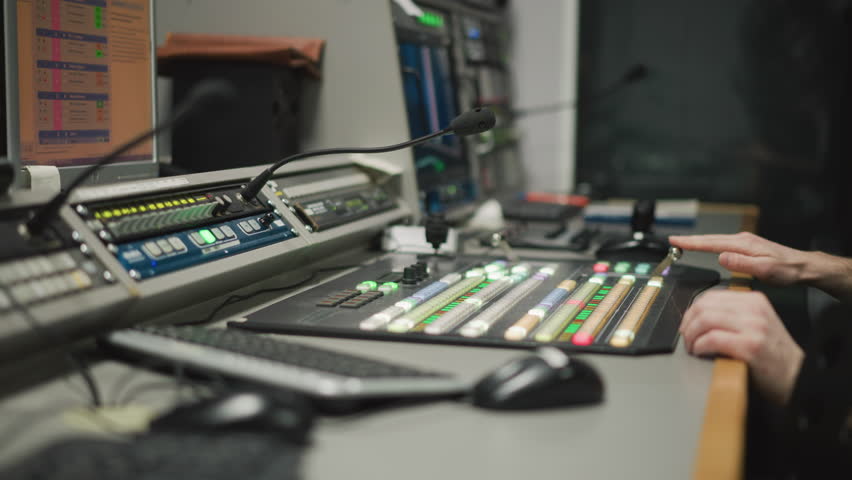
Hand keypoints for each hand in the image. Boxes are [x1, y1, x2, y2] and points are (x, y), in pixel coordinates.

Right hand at [669, 232, 809, 285]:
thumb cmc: (786, 270)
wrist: (802, 267)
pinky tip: (707, 247)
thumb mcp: (764, 270)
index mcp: (743, 244)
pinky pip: (722, 243)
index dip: (691, 242)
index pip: (711, 243)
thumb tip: (721, 257)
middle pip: (710, 239)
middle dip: (690, 239)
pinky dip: (710, 244)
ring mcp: (745, 241)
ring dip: (699, 241)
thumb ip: (741, 263)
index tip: (675, 241)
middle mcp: (742, 239)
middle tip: (673, 240)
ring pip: (715, 240)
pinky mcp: (747, 246)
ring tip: (684, 243)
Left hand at [680, 289, 803, 404]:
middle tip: (687, 338)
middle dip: (688, 323)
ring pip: (705, 320)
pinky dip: (700, 346)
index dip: (692, 311)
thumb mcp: (757, 323)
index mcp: (754, 301)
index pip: (711, 296)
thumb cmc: (773, 354)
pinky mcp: (750, 346)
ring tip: (693, 347)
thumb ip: (733, 314)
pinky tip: (700, 352)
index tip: (688, 324)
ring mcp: (753, 327)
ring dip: (691, 336)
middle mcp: (754, 310)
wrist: (796, 376)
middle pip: (704, 306)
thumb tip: (698, 314)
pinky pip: (712, 339)